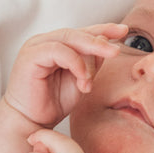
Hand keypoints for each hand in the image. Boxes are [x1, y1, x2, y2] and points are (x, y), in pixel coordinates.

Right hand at [3, 23, 126, 127]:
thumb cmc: (53, 104)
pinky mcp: (29, 56)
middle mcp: (45, 41)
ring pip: (69, 39)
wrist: (31, 123)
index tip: (124, 30)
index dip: (103, 29)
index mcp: (56, 44)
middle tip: (117, 50)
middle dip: (100, 40)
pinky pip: (58, 51)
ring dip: (87, 56)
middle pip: (77, 33)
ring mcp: (36, 46)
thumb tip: (106, 44)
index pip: (82, 32)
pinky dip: (75, 63)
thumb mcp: (80, 80)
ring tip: (93, 77)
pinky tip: (82, 79)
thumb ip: (91, 62)